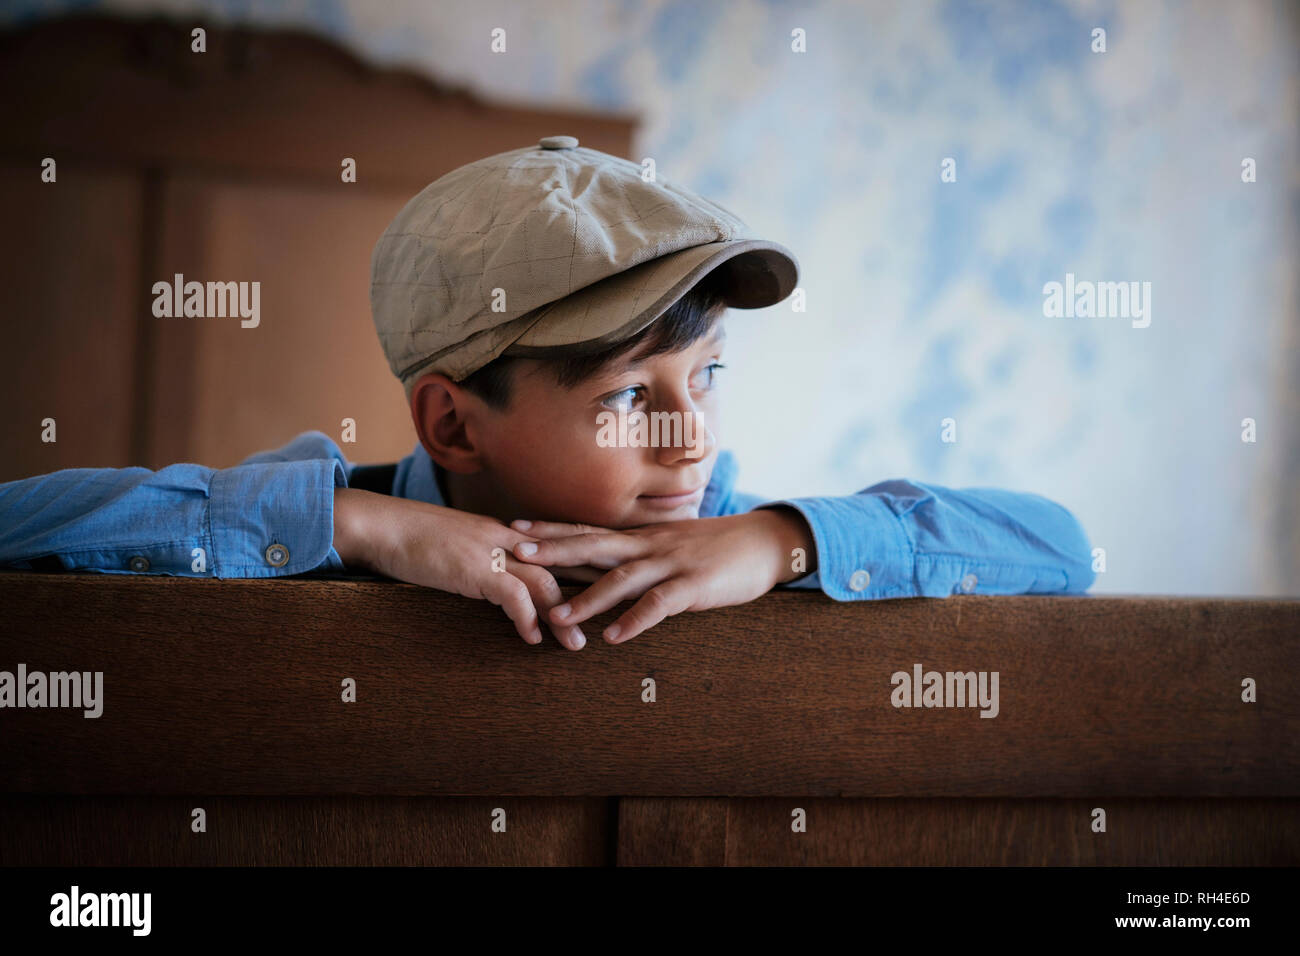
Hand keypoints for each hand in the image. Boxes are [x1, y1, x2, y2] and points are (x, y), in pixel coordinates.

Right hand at [333, 487, 589, 649]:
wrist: (380, 524)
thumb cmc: (412, 536)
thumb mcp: (458, 545)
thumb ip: (483, 558)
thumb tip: (495, 580)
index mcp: (504, 532)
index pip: (556, 546)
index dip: (583, 564)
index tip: (608, 581)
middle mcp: (506, 538)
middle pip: (560, 564)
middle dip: (586, 593)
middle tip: (608, 618)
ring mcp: (492, 552)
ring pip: (543, 583)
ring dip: (562, 617)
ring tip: (576, 644)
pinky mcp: (475, 568)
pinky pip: (511, 595)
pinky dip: (525, 619)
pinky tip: (531, 639)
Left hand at [508, 508, 815, 643]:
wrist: (765, 542)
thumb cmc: (716, 548)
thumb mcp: (672, 546)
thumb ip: (640, 556)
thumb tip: (604, 569)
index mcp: (642, 537)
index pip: (589, 529)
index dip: (551, 529)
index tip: (513, 529)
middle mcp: (650, 545)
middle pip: (594, 544)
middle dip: (554, 550)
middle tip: (516, 556)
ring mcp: (672, 563)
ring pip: (622, 578)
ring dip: (587, 598)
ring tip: (556, 619)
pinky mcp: (694, 585)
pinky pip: (660, 604)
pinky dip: (635, 620)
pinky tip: (614, 637)